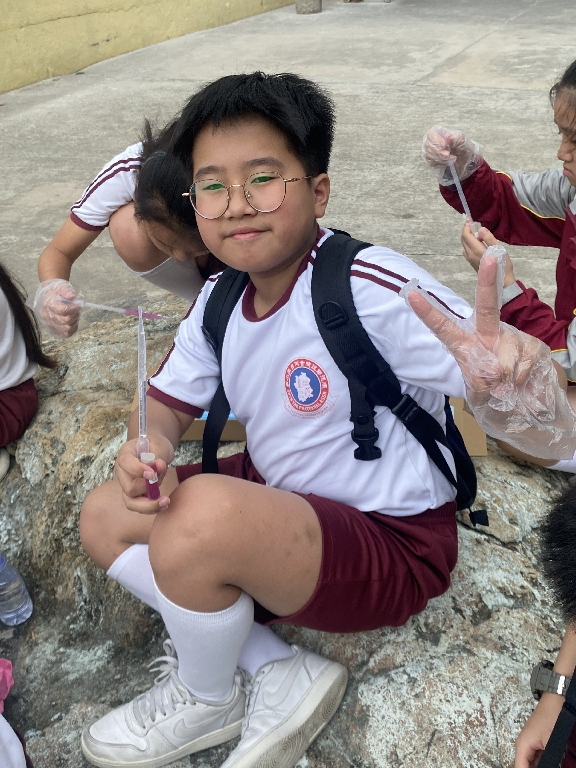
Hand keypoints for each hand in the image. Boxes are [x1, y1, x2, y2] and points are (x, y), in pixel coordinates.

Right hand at [32, 279, 81, 337]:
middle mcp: (46, 316)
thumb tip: (72, 296)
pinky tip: (73, 321)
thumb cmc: (56, 292)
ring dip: (74, 321)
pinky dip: (72, 328)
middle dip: (75, 315)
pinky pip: (66, 334)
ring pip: (67, 329)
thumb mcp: (61, 287)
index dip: (73, 308)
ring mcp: (49, 324)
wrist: (48, 296)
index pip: (63, 310)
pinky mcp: (54, 330)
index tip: (77, 305)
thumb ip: (66, 291)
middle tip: (77, 309)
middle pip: (66, 321)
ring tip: (74, 314)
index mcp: (47, 304)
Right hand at [115, 436, 173, 514]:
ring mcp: (128, 485)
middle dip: (145, 490)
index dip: (137, 470)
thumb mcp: (159, 445)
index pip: (125, 463)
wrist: (155, 450)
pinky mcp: (136, 495)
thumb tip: (158, 467)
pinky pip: (140, 506)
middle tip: (160, 487)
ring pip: (131, 502)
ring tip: (165, 501)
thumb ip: (158, 456)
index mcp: (125, 455)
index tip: (152, 474)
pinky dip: (152, 508)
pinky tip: (164, 504)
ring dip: (148, 505)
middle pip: (128, 488)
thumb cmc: (155, 446)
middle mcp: (123, 473)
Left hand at [403, 247, 575, 459]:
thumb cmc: (490, 388)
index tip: (410, 293)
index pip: (443, 326)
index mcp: (465, 342)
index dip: (427, 312)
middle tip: (490, 256)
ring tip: (504, 387)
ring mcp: (512, 337)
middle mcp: (488, 333)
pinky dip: (519, 384)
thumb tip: (496, 372)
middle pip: (487, 306)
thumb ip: (480, 381)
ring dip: (504, 382)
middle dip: (487, 281)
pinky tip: (518, 384)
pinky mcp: (534, 346)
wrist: (522, 396)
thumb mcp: (477, 389)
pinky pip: (523, 370)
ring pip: (505, 359)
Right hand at [422, 125, 482, 184]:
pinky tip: (448, 162)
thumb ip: (456, 138)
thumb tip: (448, 137)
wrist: (463, 158)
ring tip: (451, 158)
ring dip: (440, 158)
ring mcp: (429, 151)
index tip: (444, 145)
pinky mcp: (430, 160)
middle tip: (448, 155)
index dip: (435, 140)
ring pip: (429, 155)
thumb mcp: (462, 140)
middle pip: (428, 146)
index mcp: (438, 132)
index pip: (431, 134)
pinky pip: (431, 163)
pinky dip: (440, 163)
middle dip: (438, 152)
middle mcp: (431, 141)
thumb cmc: (461, 146)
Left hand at [461, 223, 515, 286]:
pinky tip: (478, 244)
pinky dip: (469, 244)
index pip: (466, 236)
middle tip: (473, 225)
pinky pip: (467, 251)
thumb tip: (480, 229)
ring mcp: (470, 260)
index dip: (466, 227)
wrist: (501, 282)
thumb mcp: (498, 249)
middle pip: (463, 240)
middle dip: (466, 231)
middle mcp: (470, 255)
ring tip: (477, 234)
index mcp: (476, 250)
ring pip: (464, 246)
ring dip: (468, 238)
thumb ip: (489, 238)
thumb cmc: (502, 264)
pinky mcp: (472, 263)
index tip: (470, 220)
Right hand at [514, 694, 563, 766]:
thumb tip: (544, 766)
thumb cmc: (550, 717)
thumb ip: (545, 760)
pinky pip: (537, 758)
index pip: (519, 767)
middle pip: (524, 765)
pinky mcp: (536, 742)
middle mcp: (523, 745)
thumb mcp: (549, 743)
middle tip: (547, 765)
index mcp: (522, 745)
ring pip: (531, 763)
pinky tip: (550, 763)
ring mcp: (529, 743)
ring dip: (537, 766)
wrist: (554, 702)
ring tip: (549, 763)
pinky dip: (542, 762)